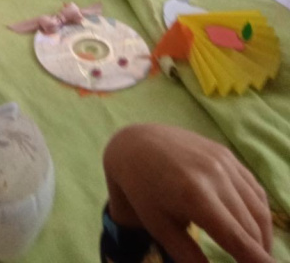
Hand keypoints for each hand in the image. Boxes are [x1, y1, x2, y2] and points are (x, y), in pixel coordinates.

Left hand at [104, 125, 273, 262]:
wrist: (134, 144)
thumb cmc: (142, 190)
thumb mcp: (159, 227)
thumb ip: (188, 255)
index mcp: (195, 195)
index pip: (237, 238)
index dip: (256, 261)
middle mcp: (215, 175)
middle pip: (251, 227)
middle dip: (259, 253)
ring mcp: (223, 161)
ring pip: (258, 208)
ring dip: (262, 235)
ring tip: (256, 255)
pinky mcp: (226, 154)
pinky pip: (254, 188)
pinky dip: (259, 212)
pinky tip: (253, 227)